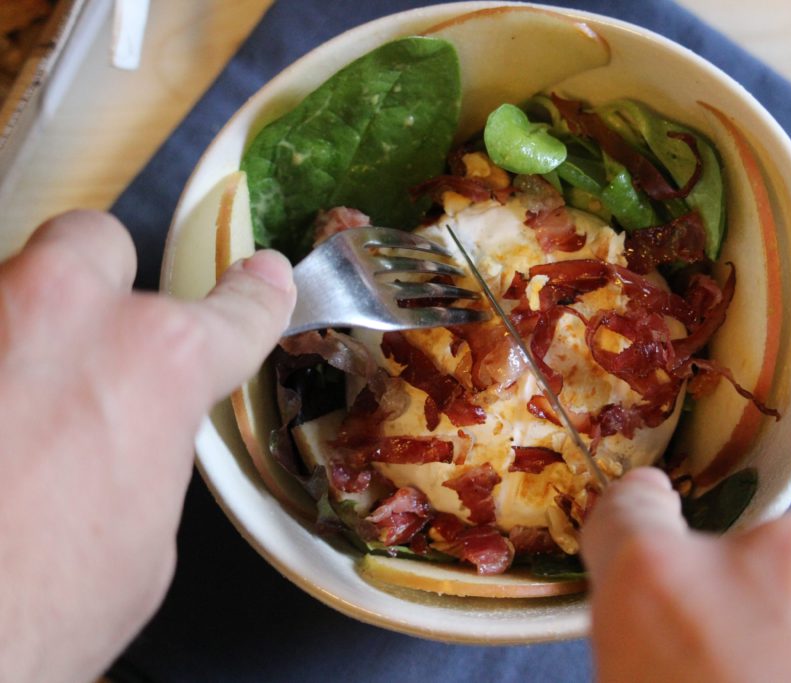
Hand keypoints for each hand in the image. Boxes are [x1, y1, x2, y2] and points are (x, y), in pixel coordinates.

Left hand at [0, 211, 294, 682]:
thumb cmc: (35, 612)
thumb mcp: (145, 541)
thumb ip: (147, 453)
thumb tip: (127, 439)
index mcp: (157, 363)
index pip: (234, 309)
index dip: (253, 297)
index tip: (260, 281)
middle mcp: (61, 316)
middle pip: (93, 240)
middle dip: (100, 280)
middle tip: (84, 341)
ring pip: (5, 288)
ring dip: (14, 339)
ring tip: (4, 418)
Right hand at [581, 468, 790, 682]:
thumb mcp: (627, 680)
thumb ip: (641, 634)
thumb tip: (662, 627)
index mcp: (661, 585)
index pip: (633, 509)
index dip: (640, 530)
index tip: (652, 541)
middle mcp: (770, 559)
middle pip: (755, 557)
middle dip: (756, 611)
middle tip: (754, 681)